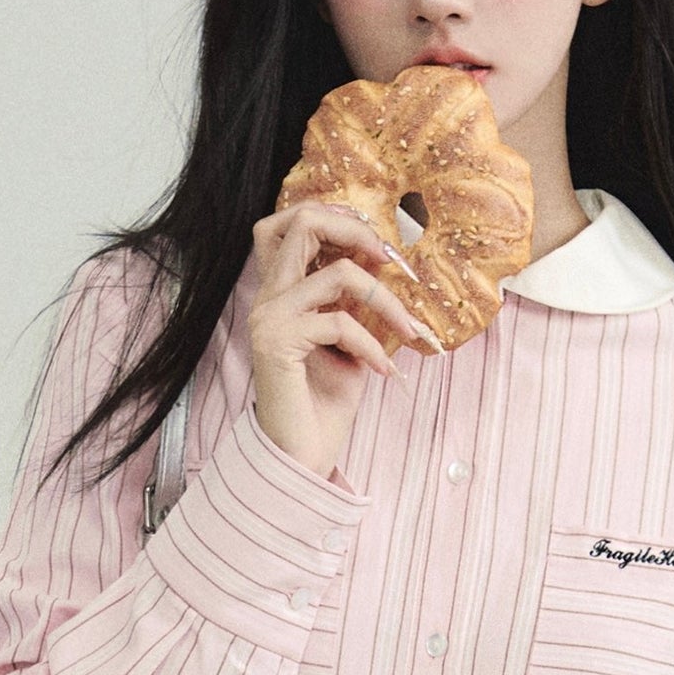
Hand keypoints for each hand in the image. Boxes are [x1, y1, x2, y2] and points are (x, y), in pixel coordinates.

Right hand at [246, 199, 443, 478]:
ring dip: (385, 301)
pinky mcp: (276, 342)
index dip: (336, 218)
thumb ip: (353, 299)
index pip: (291, 222)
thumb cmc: (325, 403)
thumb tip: (383, 260)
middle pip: (303, 221)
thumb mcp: (348, 339)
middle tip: (391, 260)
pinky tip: (383, 372)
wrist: (301, 456)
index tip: (375, 244)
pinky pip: (340, 322)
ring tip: (405, 331)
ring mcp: (268, 317)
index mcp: (280, 291)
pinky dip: (371, 346)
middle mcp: (268, 297)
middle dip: (357, 231)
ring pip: (337, 273)